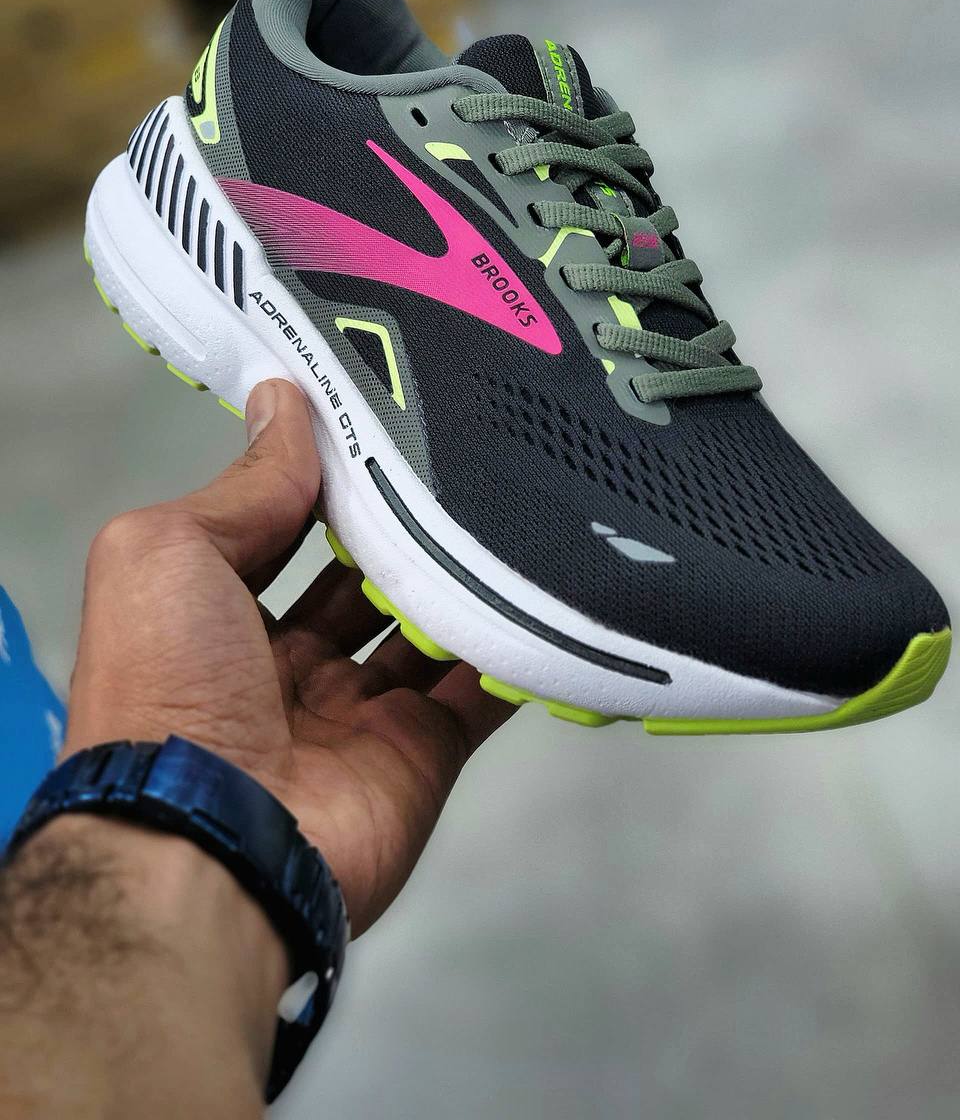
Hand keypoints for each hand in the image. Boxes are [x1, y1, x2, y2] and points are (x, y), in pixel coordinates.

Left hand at [67, 378, 513, 936]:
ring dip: (463, 578)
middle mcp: (286, 668)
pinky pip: (482, 690)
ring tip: (510, 506)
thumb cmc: (166, 685)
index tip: (380, 423)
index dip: (324, 481)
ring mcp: (360, 714)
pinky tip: (548, 588)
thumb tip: (285, 404)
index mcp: (216, 618)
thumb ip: (245, 485)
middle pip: (362, 579)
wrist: (216, 842)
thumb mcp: (168, 552)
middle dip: (402, 529)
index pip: (283, 531)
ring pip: (428, 628)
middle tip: (460, 462)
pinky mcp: (424, 753)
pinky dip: (515, 646)